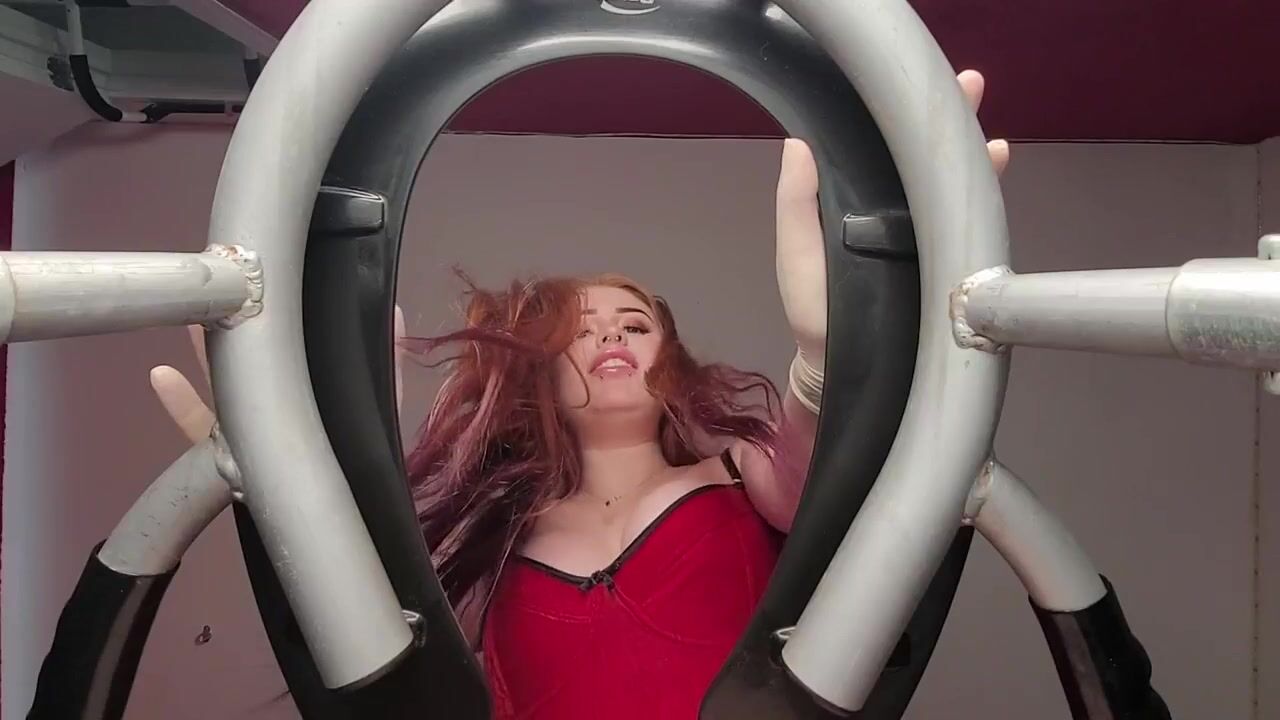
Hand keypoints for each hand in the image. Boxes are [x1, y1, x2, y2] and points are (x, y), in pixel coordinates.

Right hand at [150, 305, 407, 444]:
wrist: (342, 513)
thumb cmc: (364, 460)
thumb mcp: (383, 405)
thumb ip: (390, 364)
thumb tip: (397, 313)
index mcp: (316, 387)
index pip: (298, 343)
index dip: (282, 316)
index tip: (266, 283)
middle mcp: (284, 400)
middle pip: (256, 357)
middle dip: (238, 327)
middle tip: (219, 291)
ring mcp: (252, 426)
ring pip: (225, 384)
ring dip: (206, 355)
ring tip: (190, 321)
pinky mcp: (228, 455)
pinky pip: (199, 427)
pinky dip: (180, 403)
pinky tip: (163, 377)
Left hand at [775, 69, 1009, 372]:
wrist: (841, 366)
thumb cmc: (813, 308)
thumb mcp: (796, 253)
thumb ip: (796, 203)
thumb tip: (798, 143)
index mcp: (856, 201)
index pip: (881, 149)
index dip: (899, 116)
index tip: (916, 84)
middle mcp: (894, 211)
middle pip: (924, 157)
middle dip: (950, 121)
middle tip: (970, 85)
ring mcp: (924, 235)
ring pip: (950, 183)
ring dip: (973, 152)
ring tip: (988, 127)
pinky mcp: (946, 260)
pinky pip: (967, 221)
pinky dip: (984, 195)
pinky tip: (997, 167)